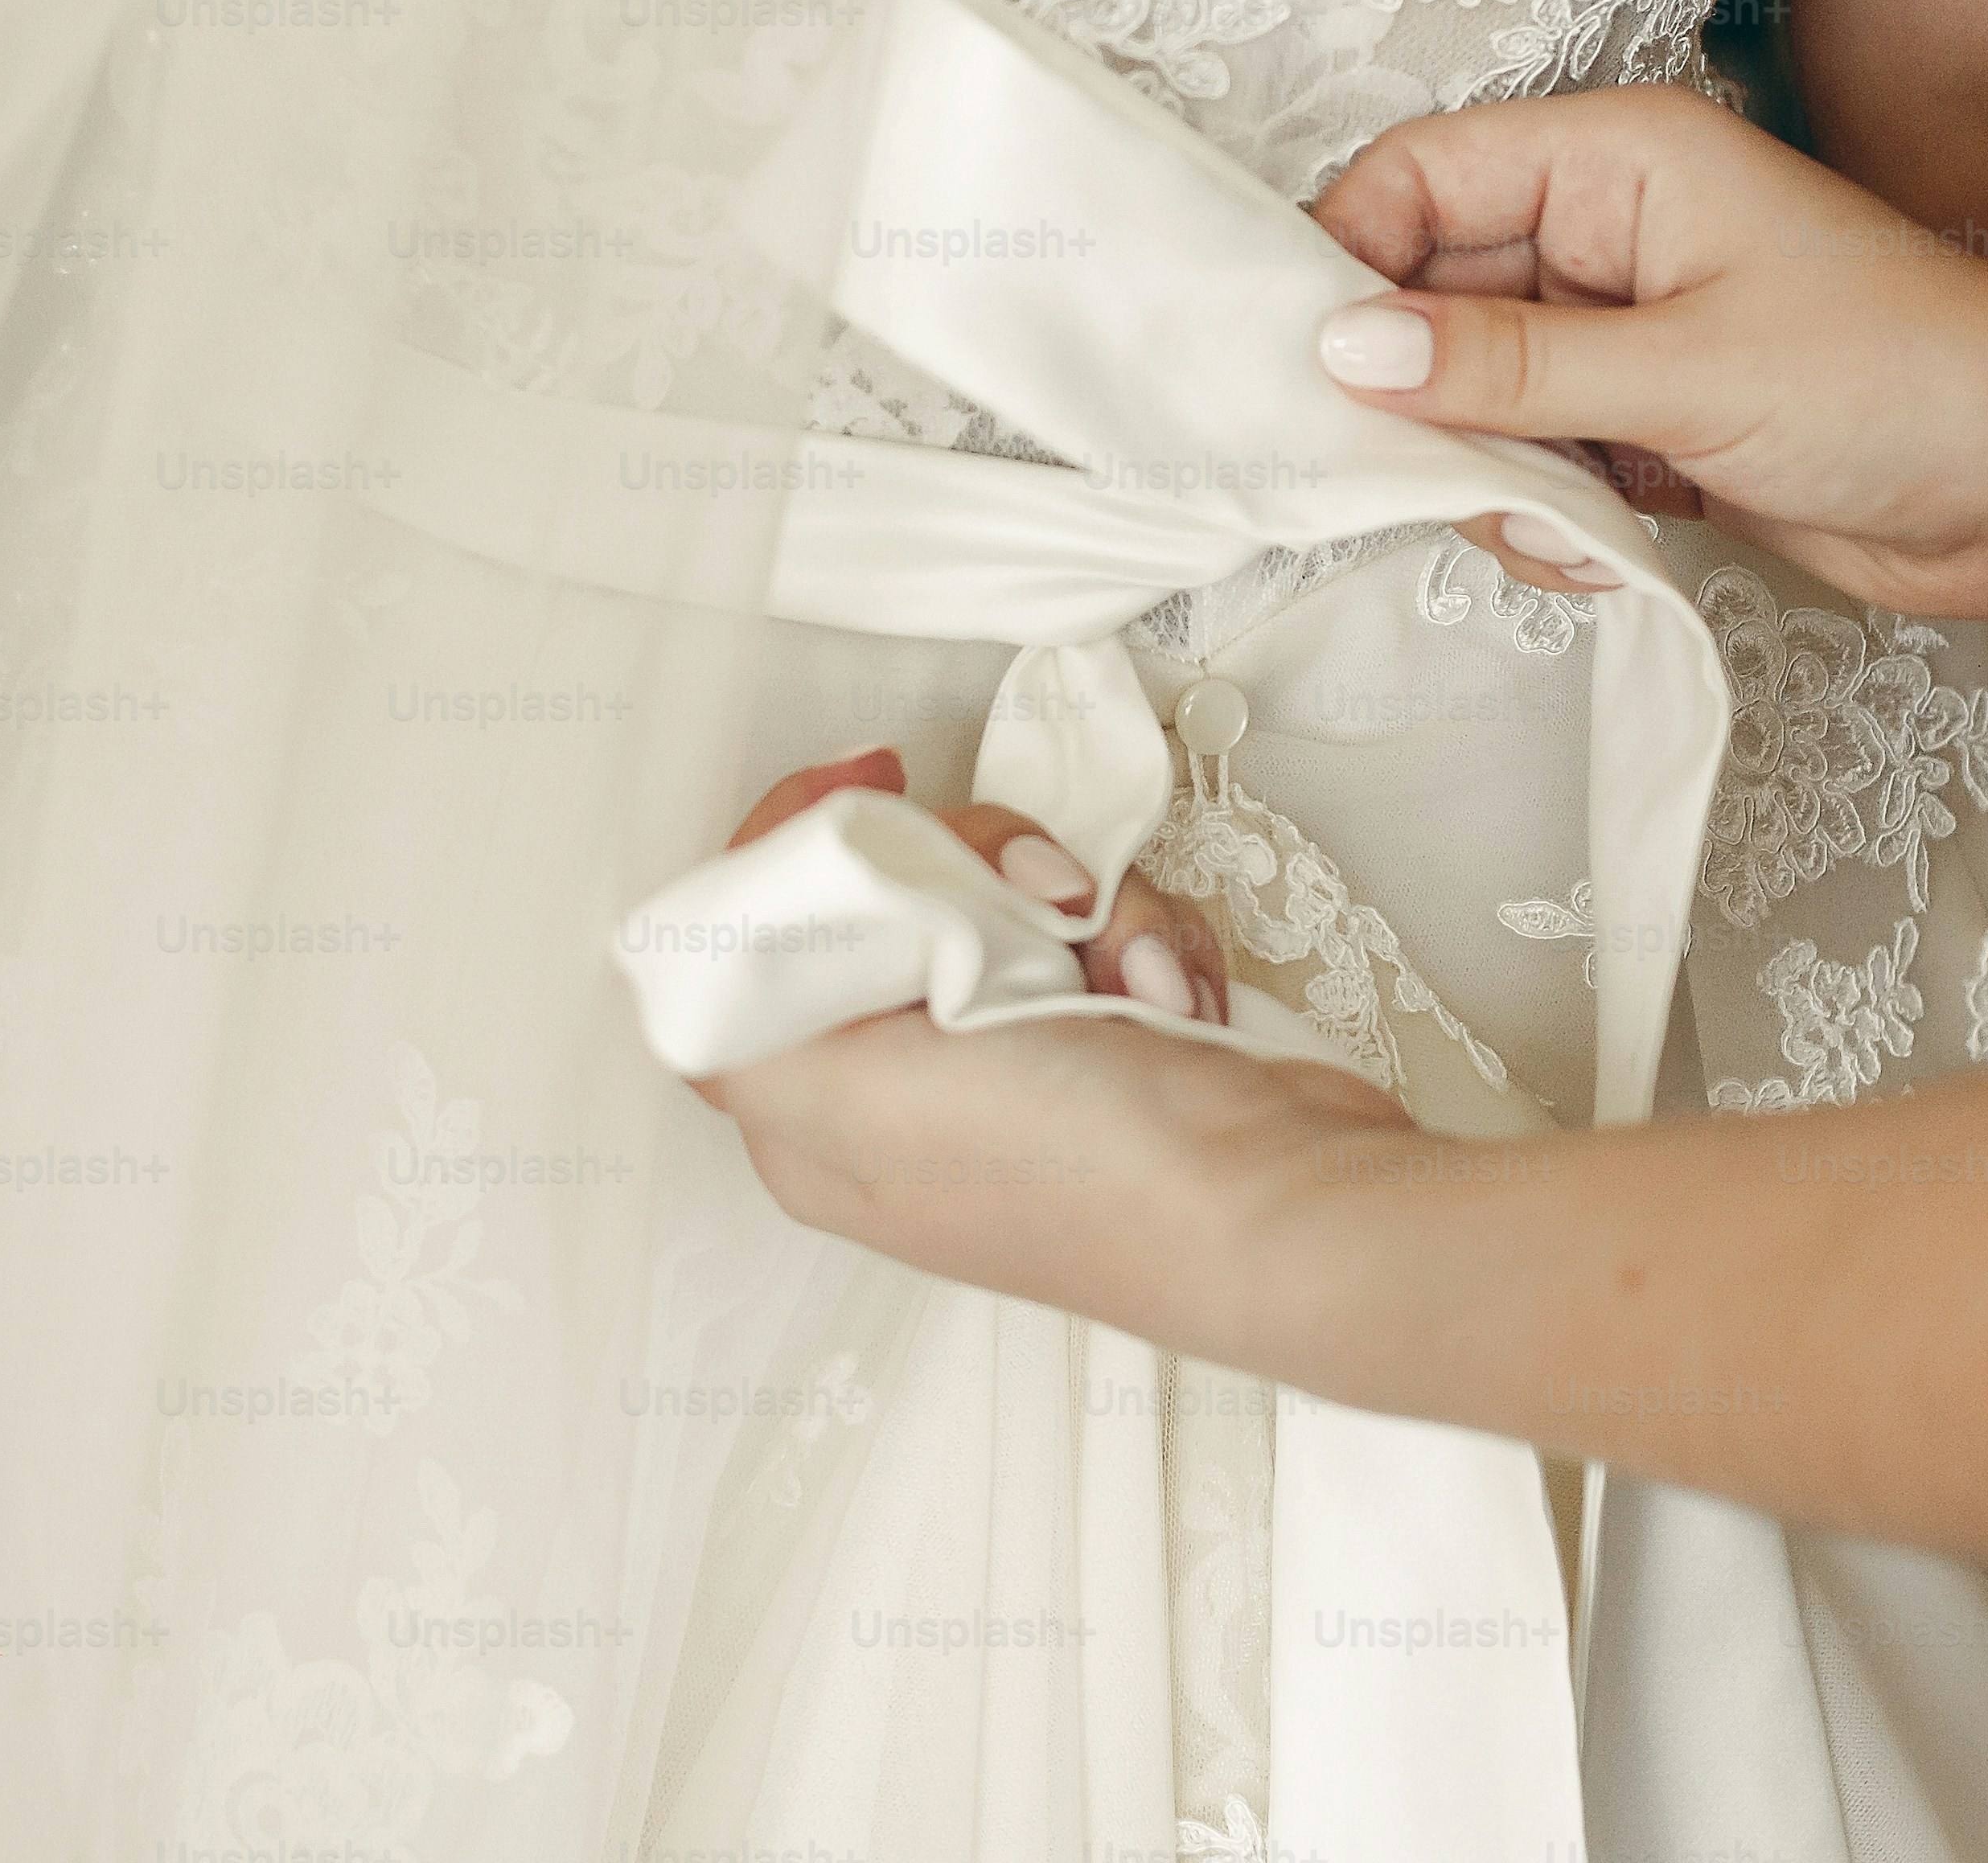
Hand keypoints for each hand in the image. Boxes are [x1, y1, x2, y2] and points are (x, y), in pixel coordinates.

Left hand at [691, 752, 1404, 1332]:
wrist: (1279, 1206)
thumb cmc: (1082, 1176)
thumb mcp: (850, 1102)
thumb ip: (740, 1021)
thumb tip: (708, 951)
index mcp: (814, 1112)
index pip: (754, 930)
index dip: (801, 838)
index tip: (875, 780)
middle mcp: (902, 1086)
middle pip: (891, 884)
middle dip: (980, 866)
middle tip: (1034, 901)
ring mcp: (1013, 1057)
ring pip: (1010, 890)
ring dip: (1087, 906)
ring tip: (1125, 981)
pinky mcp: (1106, 1036)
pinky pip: (1104, 920)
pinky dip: (1144, 937)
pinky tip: (1171, 1001)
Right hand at [1308, 86, 1987, 619]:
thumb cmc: (1909, 383)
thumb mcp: (1685, 373)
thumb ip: (1504, 368)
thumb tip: (1346, 352)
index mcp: (1621, 160)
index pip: (1421, 175)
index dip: (1347, 261)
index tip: (1311, 370)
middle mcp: (1614, 232)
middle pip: (1432, 294)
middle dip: (1419, 397)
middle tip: (1431, 478)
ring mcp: (1632, 332)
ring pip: (1475, 395)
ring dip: (1488, 474)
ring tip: (1560, 521)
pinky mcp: (1656, 424)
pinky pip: (1537, 462)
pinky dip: (1545, 515)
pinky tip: (1603, 549)